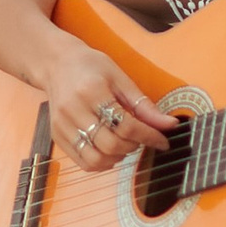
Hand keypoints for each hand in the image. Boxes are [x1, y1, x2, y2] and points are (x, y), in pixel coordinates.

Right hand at [37, 40, 178, 174]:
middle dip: (133, 146)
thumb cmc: (90, 67)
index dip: (149, 136)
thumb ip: (143, 105)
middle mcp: (73, 110)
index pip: (125, 125)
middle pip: (111, 144)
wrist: (56, 63)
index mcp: (92, 91)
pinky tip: (109, 150)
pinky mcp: (57, 136)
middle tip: (140, 138)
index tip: (162, 140)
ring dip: (117, 158)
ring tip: (123, 144)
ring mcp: (62, 126)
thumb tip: (169, 125)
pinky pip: (83, 162)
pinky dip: (102, 163)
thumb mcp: (120, 78)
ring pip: (95, 159)